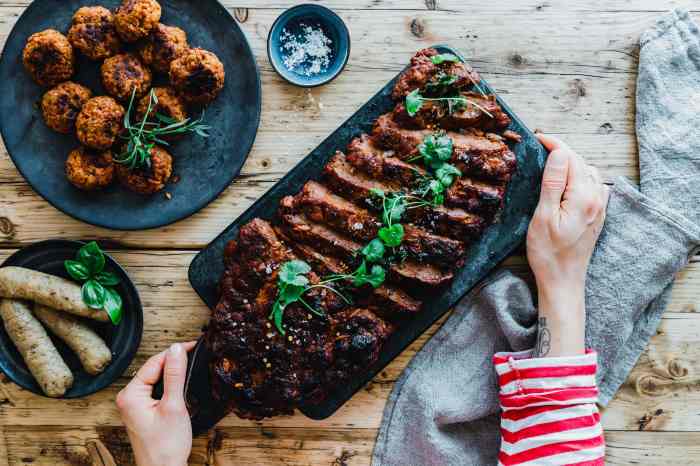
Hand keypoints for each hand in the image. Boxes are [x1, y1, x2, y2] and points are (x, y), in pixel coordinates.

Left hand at [116, 341, 196, 465]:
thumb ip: (175, 374)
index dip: (175, 352)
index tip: (193, 345)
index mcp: (130, 395)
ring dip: (172, 371)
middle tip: (195, 352)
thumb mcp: (174, 405)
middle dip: (173, 360)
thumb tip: (177, 349)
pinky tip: (181, 382)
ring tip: (191, 364)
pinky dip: (169, 384)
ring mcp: (134, 405)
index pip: (154, 362)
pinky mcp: (142, 410)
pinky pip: (155, 389)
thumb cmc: (166, 446)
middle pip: (153, 369)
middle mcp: (128, 398)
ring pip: (155, 378)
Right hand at [526, 133, 608, 356]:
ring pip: (587, 172)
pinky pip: (591, 185)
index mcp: (583, 196)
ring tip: (550, 161)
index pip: (570, 158)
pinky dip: (578, 176)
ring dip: (571, 163)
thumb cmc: (548, 253)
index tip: (537, 137)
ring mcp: (599, 207)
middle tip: (540, 146)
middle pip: (581, 162)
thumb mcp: (543, 216)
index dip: (554, 144)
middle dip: (561, 151)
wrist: (563, 281)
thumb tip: (559, 153)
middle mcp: (596, 198)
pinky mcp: (596, 215)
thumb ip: (554, 182)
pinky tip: (566, 181)